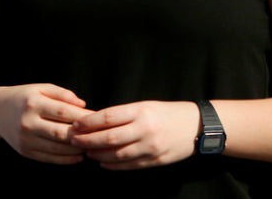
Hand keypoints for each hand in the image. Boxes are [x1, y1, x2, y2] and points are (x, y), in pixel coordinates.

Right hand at [0, 84, 91, 164]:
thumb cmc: (23, 97)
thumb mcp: (40, 88)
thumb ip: (63, 94)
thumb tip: (83, 105)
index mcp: (33, 103)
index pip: (63, 112)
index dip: (83, 117)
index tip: (98, 119)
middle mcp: (28, 122)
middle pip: (61, 133)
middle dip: (82, 136)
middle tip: (98, 136)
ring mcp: (25, 139)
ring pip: (56, 148)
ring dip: (76, 150)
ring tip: (91, 147)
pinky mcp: (25, 151)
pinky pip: (49, 158)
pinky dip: (65, 159)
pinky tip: (78, 156)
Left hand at [71, 100, 200, 169]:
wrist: (198, 126)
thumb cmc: (168, 113)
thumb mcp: (147, 106)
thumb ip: (124, 114)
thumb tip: (96, 120)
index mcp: (141, 111)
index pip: (108, 116)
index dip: (88, 121)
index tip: (75, 124)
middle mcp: (145, 129)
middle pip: (109, 137)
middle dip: (87, 140)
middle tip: (73, 140)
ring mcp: (151, 147)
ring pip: (117, 154)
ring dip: (98, 155)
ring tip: (87, 152)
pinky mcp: (155, 161)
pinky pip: (129, 165)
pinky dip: (113, 165)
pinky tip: (103, 163)